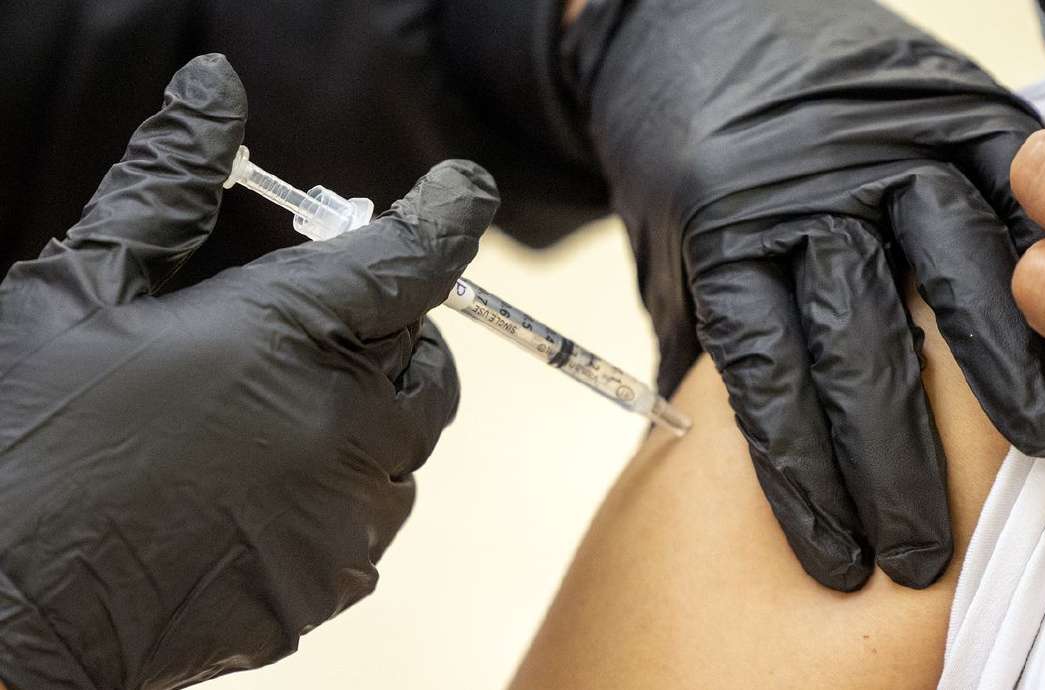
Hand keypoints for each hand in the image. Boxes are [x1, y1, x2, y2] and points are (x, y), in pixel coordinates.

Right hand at [0, 56, 498, 688]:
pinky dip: (341, 490)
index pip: (412, 257)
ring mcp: (344, 514)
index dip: (449, 215)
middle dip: (393, 331)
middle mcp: (341, 426)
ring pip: (408, 443)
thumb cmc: (26, 437)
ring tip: (266, 416)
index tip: (464, 191)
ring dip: (367, 415)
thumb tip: (215, 89)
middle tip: (321, 326)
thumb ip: (168, 184)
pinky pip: (371, 519)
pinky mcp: (332, 581)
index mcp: (288, 334)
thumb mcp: (82, 289)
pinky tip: (256, 489)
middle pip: (428, 358)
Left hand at [561, 0, 1044, 590]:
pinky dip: (1034, 259)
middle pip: (858, 344)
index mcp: (723, 236)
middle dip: (894, 464)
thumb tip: (719, 461)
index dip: (802, 479)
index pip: (766, 377)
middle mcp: (807, 194)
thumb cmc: (680, 154)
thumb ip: (702, 347)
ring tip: (1033, 449)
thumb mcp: (665, 252)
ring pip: (947, 266)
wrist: (693, 22)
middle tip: (923, 552)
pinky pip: (1001, 189)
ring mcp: (881, 145)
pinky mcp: (941, 106)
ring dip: (995, 366)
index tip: (834, 557)